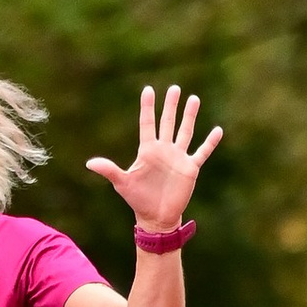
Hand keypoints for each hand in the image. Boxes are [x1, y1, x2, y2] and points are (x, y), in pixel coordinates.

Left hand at [87, 83, 222, 233]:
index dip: (147, 108)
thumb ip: (109, 170)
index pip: (147, 124)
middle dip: (170, 106)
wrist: (156, 217)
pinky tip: (217, 130)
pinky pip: (202, 152)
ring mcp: (178, 158)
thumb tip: (89, 163)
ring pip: (185, 132)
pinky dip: (210, 142)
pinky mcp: (190, 168)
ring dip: (189, 116)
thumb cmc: (138, 200)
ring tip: (193, 98)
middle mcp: (164, 150)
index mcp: (147, 150)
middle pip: (167, 122)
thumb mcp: (122, 183)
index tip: (148, 90)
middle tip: (174, 88)